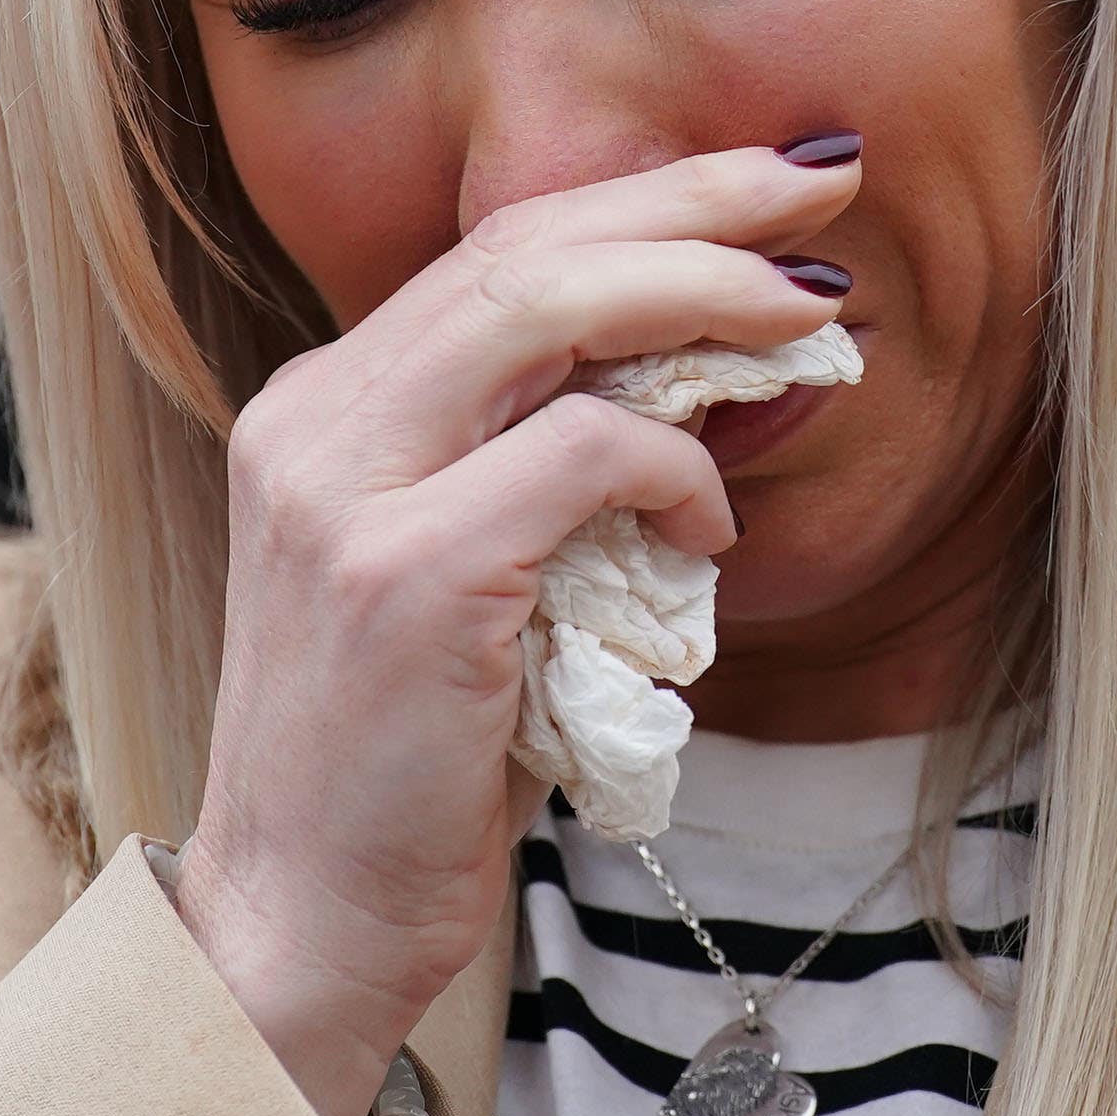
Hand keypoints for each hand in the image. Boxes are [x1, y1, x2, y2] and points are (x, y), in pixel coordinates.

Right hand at [171, 145, 856, 1115]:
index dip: (641, 201)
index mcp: (319, 409)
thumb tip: (701, 381)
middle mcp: (313, 422)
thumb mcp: (457, 580)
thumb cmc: (402, 771)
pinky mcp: (405, 574)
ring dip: (705, 295)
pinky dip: (676, 471)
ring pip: (549, 308)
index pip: (494, 252)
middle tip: (820, 186)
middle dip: (693, 200)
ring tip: (808, 315)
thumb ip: (533, 473)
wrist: (296, 929)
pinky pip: (584, 456)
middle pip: (524, 245)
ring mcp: (345, 491)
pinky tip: (712, 526)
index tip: (764, 191)